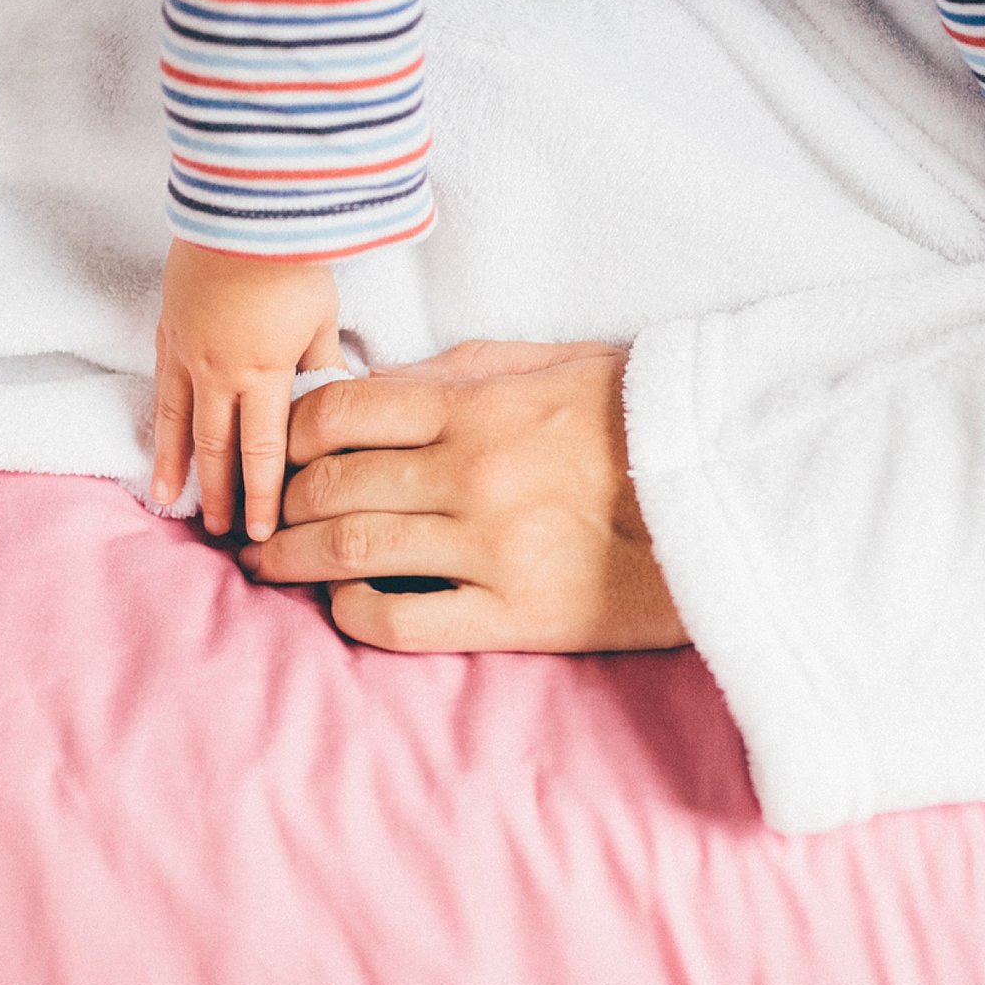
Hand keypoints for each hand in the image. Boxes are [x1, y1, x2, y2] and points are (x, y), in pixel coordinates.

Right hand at [152, 238, 342, 539]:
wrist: (242, 205)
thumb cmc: (292, 258)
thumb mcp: (322, 319)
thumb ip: (322, 366)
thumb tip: (336, 404)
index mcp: (264, 373)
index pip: (263, 453)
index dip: (263, 498)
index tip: (262, 534)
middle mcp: (219, 372)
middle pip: (217, 448)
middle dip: (221, 494)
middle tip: (221, 533)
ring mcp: (187, 351)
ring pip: (179, 424)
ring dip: (177, 467)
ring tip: (171, 501)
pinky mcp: (169, 328)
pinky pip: (161, 386)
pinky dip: (159, 419)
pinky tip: (157, 437)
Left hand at [238, 340, 688, 652]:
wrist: (731, 494)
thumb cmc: (640, 422)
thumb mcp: (551, 364)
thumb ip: (459, 372)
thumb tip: (376, 384)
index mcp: (477, 405)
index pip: (339, 413)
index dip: (288, 435)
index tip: (272, 452)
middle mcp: (472, 473)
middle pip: (329, 485)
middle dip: (275, 502)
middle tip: (253, 516)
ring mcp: (490, 548)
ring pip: (350, 551)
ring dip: (292, 559)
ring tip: (266, 565)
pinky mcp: (516, 615)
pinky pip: (403, 620)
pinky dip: (354, 613)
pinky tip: (342, 605)